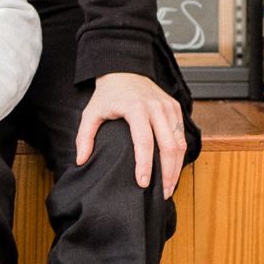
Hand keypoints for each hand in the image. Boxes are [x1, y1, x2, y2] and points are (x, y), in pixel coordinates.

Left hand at [75, 71, 187, 199]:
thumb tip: (81, 160)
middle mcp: (156, 107)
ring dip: (177, 167)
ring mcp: (169, 107)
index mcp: (136, 108)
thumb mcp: (91, 112)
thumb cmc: (107, 95)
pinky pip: (182, 135)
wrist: (125, 70)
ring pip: (180, 143)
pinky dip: (180, 155)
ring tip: (169, 187)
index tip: (143, 183)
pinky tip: (173, 170)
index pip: (144, 142)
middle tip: (163, 194)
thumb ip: (85, 137)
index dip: (145, 165)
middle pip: (169, 146)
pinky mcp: (176, 107)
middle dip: (168, 173)